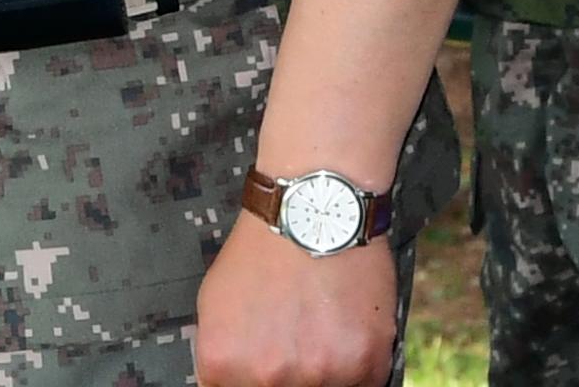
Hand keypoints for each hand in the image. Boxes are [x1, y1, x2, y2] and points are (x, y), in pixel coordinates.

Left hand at [194, 211, 398, 386]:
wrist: (312, 209)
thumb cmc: (262, 250)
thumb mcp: (213, 303)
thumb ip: (221, 357)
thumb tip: (229, 383)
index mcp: (224, 365)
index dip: (251, 379)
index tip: (265, 367)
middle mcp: (268, 377)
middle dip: (287, 374)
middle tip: (295, 340)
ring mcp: (319, 374)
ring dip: (324, 370)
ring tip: (320, 329)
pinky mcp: (365, 362)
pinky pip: (363, 383)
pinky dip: (357, 363)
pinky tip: (345, 329)